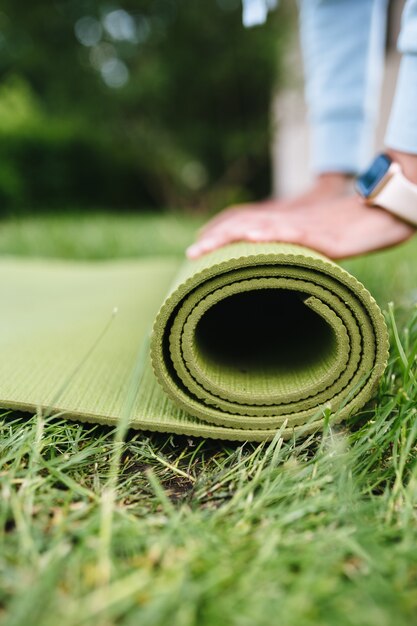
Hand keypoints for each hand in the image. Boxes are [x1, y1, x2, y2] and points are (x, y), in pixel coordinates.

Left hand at [186, 196, 414, 259]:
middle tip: (190, 252)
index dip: (219, 231)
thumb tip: (273, 271)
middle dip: (214, 237)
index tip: (196, 247)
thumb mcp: (312, 244)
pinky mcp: (318, 235)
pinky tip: (250, 237)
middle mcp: (287, 220)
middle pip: (244, 222)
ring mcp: (300, 226)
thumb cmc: (348, 232)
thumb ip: (290, 251)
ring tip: (203, 247)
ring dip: (229, 235)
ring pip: (258, 225)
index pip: (244, 221)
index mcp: (283, 222)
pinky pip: (290, 232)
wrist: (377, 216)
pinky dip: (269, 233)